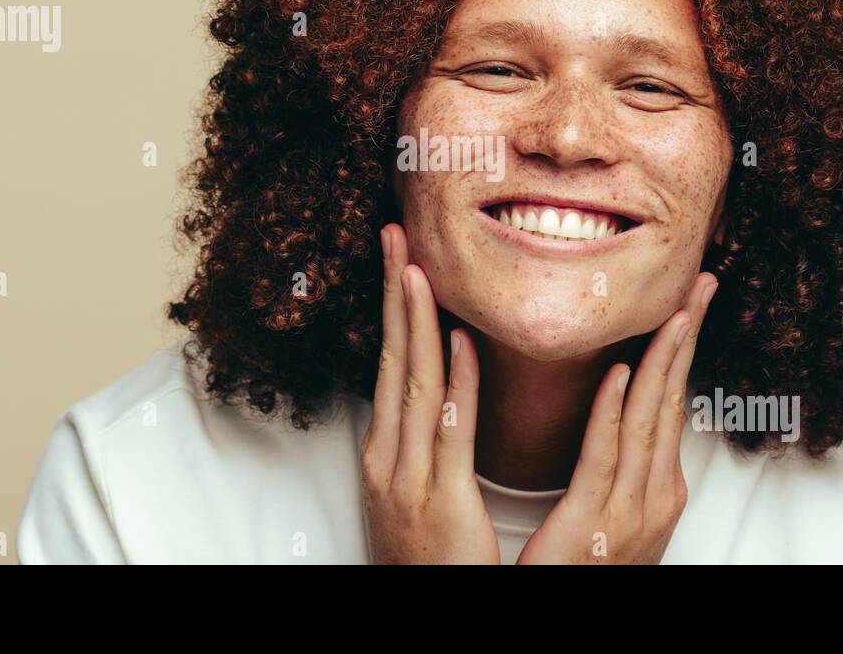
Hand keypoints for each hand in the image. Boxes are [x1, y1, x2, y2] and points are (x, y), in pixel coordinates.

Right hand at [359, 223, 500, 563]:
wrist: (423, 608)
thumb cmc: (424, 556)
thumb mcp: (410, 489)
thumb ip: (421, 440)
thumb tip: (440, 388)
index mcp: (384, 449)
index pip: (389, 361)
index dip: (393, 305)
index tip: (401, 256)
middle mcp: (387, 455)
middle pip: (392, 358)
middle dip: (393, 293)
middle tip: (396, 234)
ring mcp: (407, 477)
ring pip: (413, 383)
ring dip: (415, 321)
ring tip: (416, 267)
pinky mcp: (440, 501)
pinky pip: (450, 430)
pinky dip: (455, 382)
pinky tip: (459, 342)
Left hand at [515, 272, 717, 564]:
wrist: (569, 620)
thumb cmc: (584, 571)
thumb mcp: (614, 511)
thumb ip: (618, 460)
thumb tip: (618, 404)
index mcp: (658, 489)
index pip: (673, 403)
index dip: (683, 348)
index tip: (691, 300)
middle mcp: (655, 495)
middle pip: (673, 401)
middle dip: (688, 339)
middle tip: (702, 285)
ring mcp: (630, 512)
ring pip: (650, 421)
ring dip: (662, 360)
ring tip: (674, 309)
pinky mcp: (591, 525)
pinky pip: (604, 458)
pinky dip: (614, 413)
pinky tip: (621, 375)